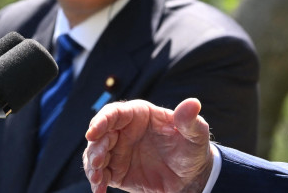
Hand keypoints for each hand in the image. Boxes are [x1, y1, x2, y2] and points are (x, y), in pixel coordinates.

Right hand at [84, 98, 214, 192]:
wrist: (190, 177)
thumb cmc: (192, 149)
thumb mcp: (195, 135)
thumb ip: (190, 121)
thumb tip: (193, 103)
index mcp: (140, 115)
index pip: (115, 113)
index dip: (102, 120)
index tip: (93, 132)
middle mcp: (124, 131)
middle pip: (100, 134)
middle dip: (96, 147)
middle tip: (99, 161)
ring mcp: (119, 151)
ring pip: (95, 153)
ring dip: (92, 165)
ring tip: (98, 178)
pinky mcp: (117, 170)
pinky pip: (101, 174)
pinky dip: (97, 181)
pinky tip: (99, 189)